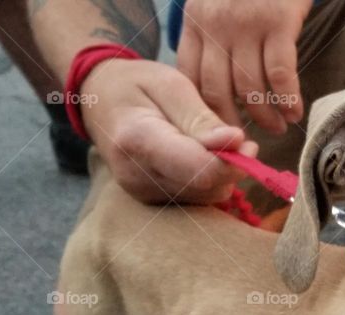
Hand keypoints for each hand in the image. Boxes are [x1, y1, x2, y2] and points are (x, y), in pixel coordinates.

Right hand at [80, 58, 258, 203]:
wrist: (98, 100)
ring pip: (205, 197)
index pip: (200, 171)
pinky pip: (196, 199)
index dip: (232, 161)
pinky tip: (201, 157)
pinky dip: (208, 180)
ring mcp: (140, 192)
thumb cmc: (136, 85)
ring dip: (222, 174)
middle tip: (236, 139)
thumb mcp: (171, 85)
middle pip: (206, 187)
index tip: (246, 142)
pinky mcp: (150, 201)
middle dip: (231, 166)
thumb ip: (202, 118)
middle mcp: (136, 175)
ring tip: (214, 143)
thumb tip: (236, 143)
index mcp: (138, 141)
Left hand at [176, 0, 311, 134]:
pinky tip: (294, 113)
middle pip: (216, 91)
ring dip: (264, 117)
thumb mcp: (215, 3)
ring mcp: (246, 26)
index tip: (216, 129)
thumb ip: (211, 37)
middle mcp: (216, 28)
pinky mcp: (278, 23)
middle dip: (231, 123)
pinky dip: (288, 100)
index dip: (202, 110)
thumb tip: (221, 84)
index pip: (189, 78)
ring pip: (249, 88)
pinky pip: (279, 74)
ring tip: (277, 128)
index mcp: (195, 24)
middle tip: (244, 140)